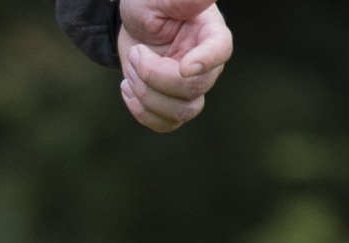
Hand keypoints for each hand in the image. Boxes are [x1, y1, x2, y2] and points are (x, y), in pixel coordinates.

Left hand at [117, 1, 231, 133]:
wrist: (132, 26)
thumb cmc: (148, 4)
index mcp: (209, 32)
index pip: (221, 51)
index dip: (206, 62)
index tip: (184, 67)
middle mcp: (207, 63)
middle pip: (195, 88)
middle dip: (155, 76)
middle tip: (135, 53)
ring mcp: (191, 87)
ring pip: (182, 111)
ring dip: (147, 96)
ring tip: (131, 70)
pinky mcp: (173, 104)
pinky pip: (165, 124)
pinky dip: (142, 112)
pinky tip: (128, 87)